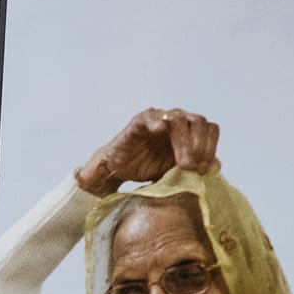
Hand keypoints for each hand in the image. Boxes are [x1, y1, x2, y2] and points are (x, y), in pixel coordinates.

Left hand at [75, 108, 219, 196]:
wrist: (130, 166)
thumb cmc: (117, 164)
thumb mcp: (102, 167)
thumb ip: (94, 171)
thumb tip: (82, 175)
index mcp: (142, 122)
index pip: (155, 117)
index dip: (160, 125)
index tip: (162, 135)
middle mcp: (165, 119)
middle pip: (185, 120)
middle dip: (188, 143)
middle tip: (187, 167)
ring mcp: (181, 126)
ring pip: (202, 125)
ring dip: (203, 147)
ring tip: (198, 170)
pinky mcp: (194, 139)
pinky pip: (209, 137)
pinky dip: (211, 150)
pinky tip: (208, 169)